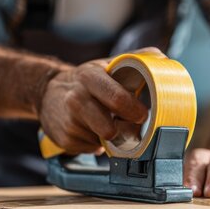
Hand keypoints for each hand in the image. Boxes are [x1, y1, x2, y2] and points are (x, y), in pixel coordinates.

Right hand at [38, 54, 152, 154]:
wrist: (46, 94)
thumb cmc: (84, 81)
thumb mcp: (105, 65)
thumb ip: (136, 60)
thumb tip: (163, 60)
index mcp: (89, 77)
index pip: (116, 97)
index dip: (133, 110)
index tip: (143, 115)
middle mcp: (76, 99)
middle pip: (108, 128)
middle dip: (123, 130)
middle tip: (129, 125)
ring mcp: (69, 122)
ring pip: (103, 140)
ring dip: (110, 136)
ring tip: (105, 123)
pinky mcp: (65, 140)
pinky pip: (92, 149)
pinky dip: (96, 143)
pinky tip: (90, 130)